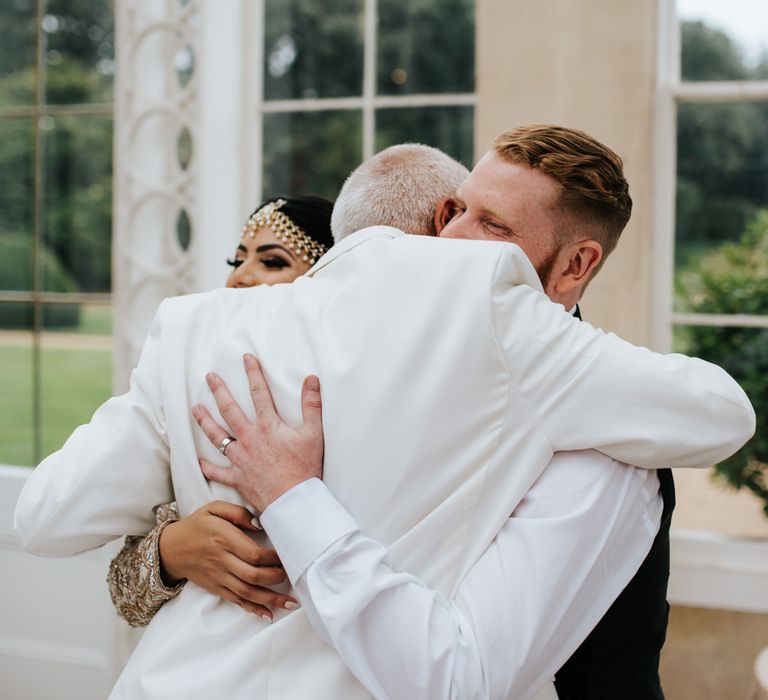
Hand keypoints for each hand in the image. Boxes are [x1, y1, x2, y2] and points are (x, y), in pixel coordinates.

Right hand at [158, 500, 297, 619]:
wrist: (171, 548)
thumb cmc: (197, 525)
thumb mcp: (214, 508)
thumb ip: (238, 513)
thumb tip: (260, 524)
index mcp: (223, 538)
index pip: (253, 554)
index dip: (273, 558)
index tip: (287, 555)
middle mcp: (221, 561)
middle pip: (253, 576)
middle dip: (276, 578)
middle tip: (294, 575)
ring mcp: (219, 577)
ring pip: (247, 593)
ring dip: (271, 600)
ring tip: (291, 604)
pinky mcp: (216, 588)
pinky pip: (237, 601)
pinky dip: (253, 609)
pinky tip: (269, 615)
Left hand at [193, 353, 323, 512]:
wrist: (293, 503)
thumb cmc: (305, 469)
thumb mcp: (313, 434)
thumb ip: (312, 405)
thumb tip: (311, 379)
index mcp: (268, 426)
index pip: (259, 393)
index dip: (253, 373)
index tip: (246, 357)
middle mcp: (249, 439)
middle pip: (230, 410)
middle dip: (219, 391)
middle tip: (209, 377)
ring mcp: (241, 459)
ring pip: (217, 436)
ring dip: (205, 421)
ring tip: (195, 409)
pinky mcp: (238, 478)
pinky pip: (218, 472)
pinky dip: (208, 467)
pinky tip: (200, 462)